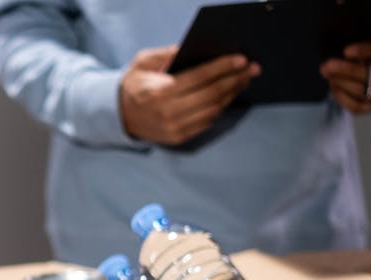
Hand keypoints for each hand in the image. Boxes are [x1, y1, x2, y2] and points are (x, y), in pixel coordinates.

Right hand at [119, 45, 259, 145]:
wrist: (119, 115)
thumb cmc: (135, 84)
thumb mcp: (144, 62)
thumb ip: (169, 54)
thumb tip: (198, 49)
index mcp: (158, 93)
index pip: (198, 78)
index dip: (222, 68)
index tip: (240, 59)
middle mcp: (167, 113)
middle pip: (211, 95)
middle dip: (234, 80)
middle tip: (251, 69)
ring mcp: (174, 128)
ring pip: (213, 110)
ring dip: (231, 94)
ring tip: (243, 80)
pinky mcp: (179, 138)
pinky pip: (207, 122)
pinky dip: (221, 107)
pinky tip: (228, 95)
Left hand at [320, 33, 370, 114]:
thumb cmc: (365, 50)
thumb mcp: (365, 40)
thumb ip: (357, 44)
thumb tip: (337, 53)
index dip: (366, 51)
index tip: (346, 51)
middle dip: (349, 70)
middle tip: (327, 66)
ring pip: (366, 92)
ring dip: (343, 84)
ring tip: (328, 76)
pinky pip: (357, 106)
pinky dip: (342, 97)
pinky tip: (333, 87)